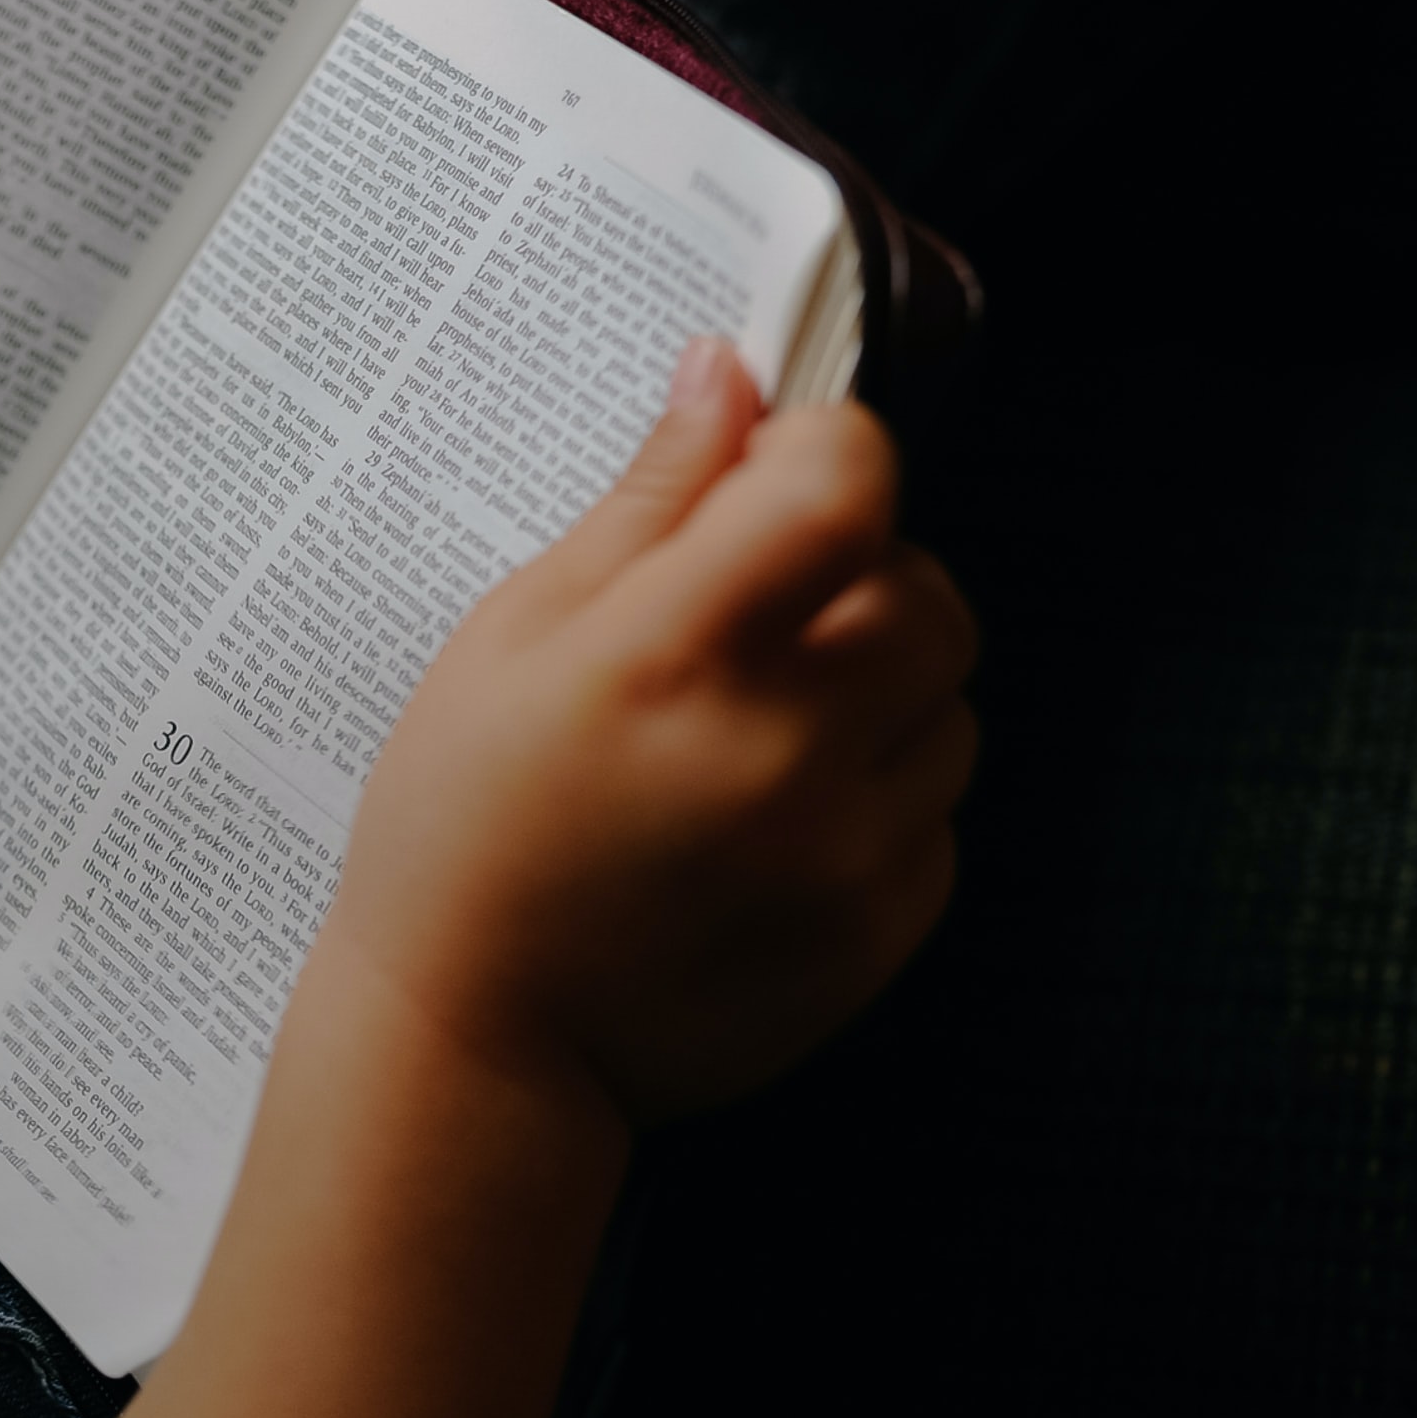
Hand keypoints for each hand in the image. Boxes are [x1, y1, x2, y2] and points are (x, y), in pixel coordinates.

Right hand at [312, 335, 975, 1127]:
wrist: (478, 1043)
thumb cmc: (466, 828)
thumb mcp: (516, 635)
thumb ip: (648, 504)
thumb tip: (730, 374)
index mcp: (672, 654)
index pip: (846, 482)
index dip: (820, 452)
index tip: (769, 478)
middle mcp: (780, 749)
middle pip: (926, 589)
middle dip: (860, 574)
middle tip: (760, 614)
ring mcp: (845, 852)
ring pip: (950, 702)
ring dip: (881, 688)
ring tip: (764, 727)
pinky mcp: (882, 933)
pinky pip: (941, 815)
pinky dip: (880, 796)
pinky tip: (777, 819)